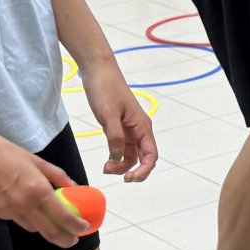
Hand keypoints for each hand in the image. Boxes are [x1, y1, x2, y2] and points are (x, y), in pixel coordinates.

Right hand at [0, 130, 84, 246]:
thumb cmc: (5, 152)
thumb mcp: (36, 160)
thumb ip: (57, 175)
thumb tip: (72, 185)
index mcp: (37, 190)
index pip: (63, 217)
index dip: (76, 226)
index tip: (83, 227)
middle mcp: (24, 205)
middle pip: (50, 233)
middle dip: (65, 240)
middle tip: (72, 240)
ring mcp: (8, 211)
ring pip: (32, 227)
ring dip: (43, 227)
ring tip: (48, 220)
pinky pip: (15, 219)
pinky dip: (23, 216)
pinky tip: (21, 204)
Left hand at [77, 56, 157, 181]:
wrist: (97, 70)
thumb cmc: (105, 88)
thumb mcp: (108, 114)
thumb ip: (114, 138)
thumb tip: (118, 158)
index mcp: (142, 126)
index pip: (151, 155)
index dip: (144, 170)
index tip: (130, 178)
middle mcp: (139, 130)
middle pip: (143, 159)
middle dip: (133, 171)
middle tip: (119, 178)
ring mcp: (129, 130)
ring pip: (130, 156)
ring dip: (121, 166)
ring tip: (106, 168)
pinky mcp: (118, 128)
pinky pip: (121, 149)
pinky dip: (115, 158)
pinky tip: (107, 161)